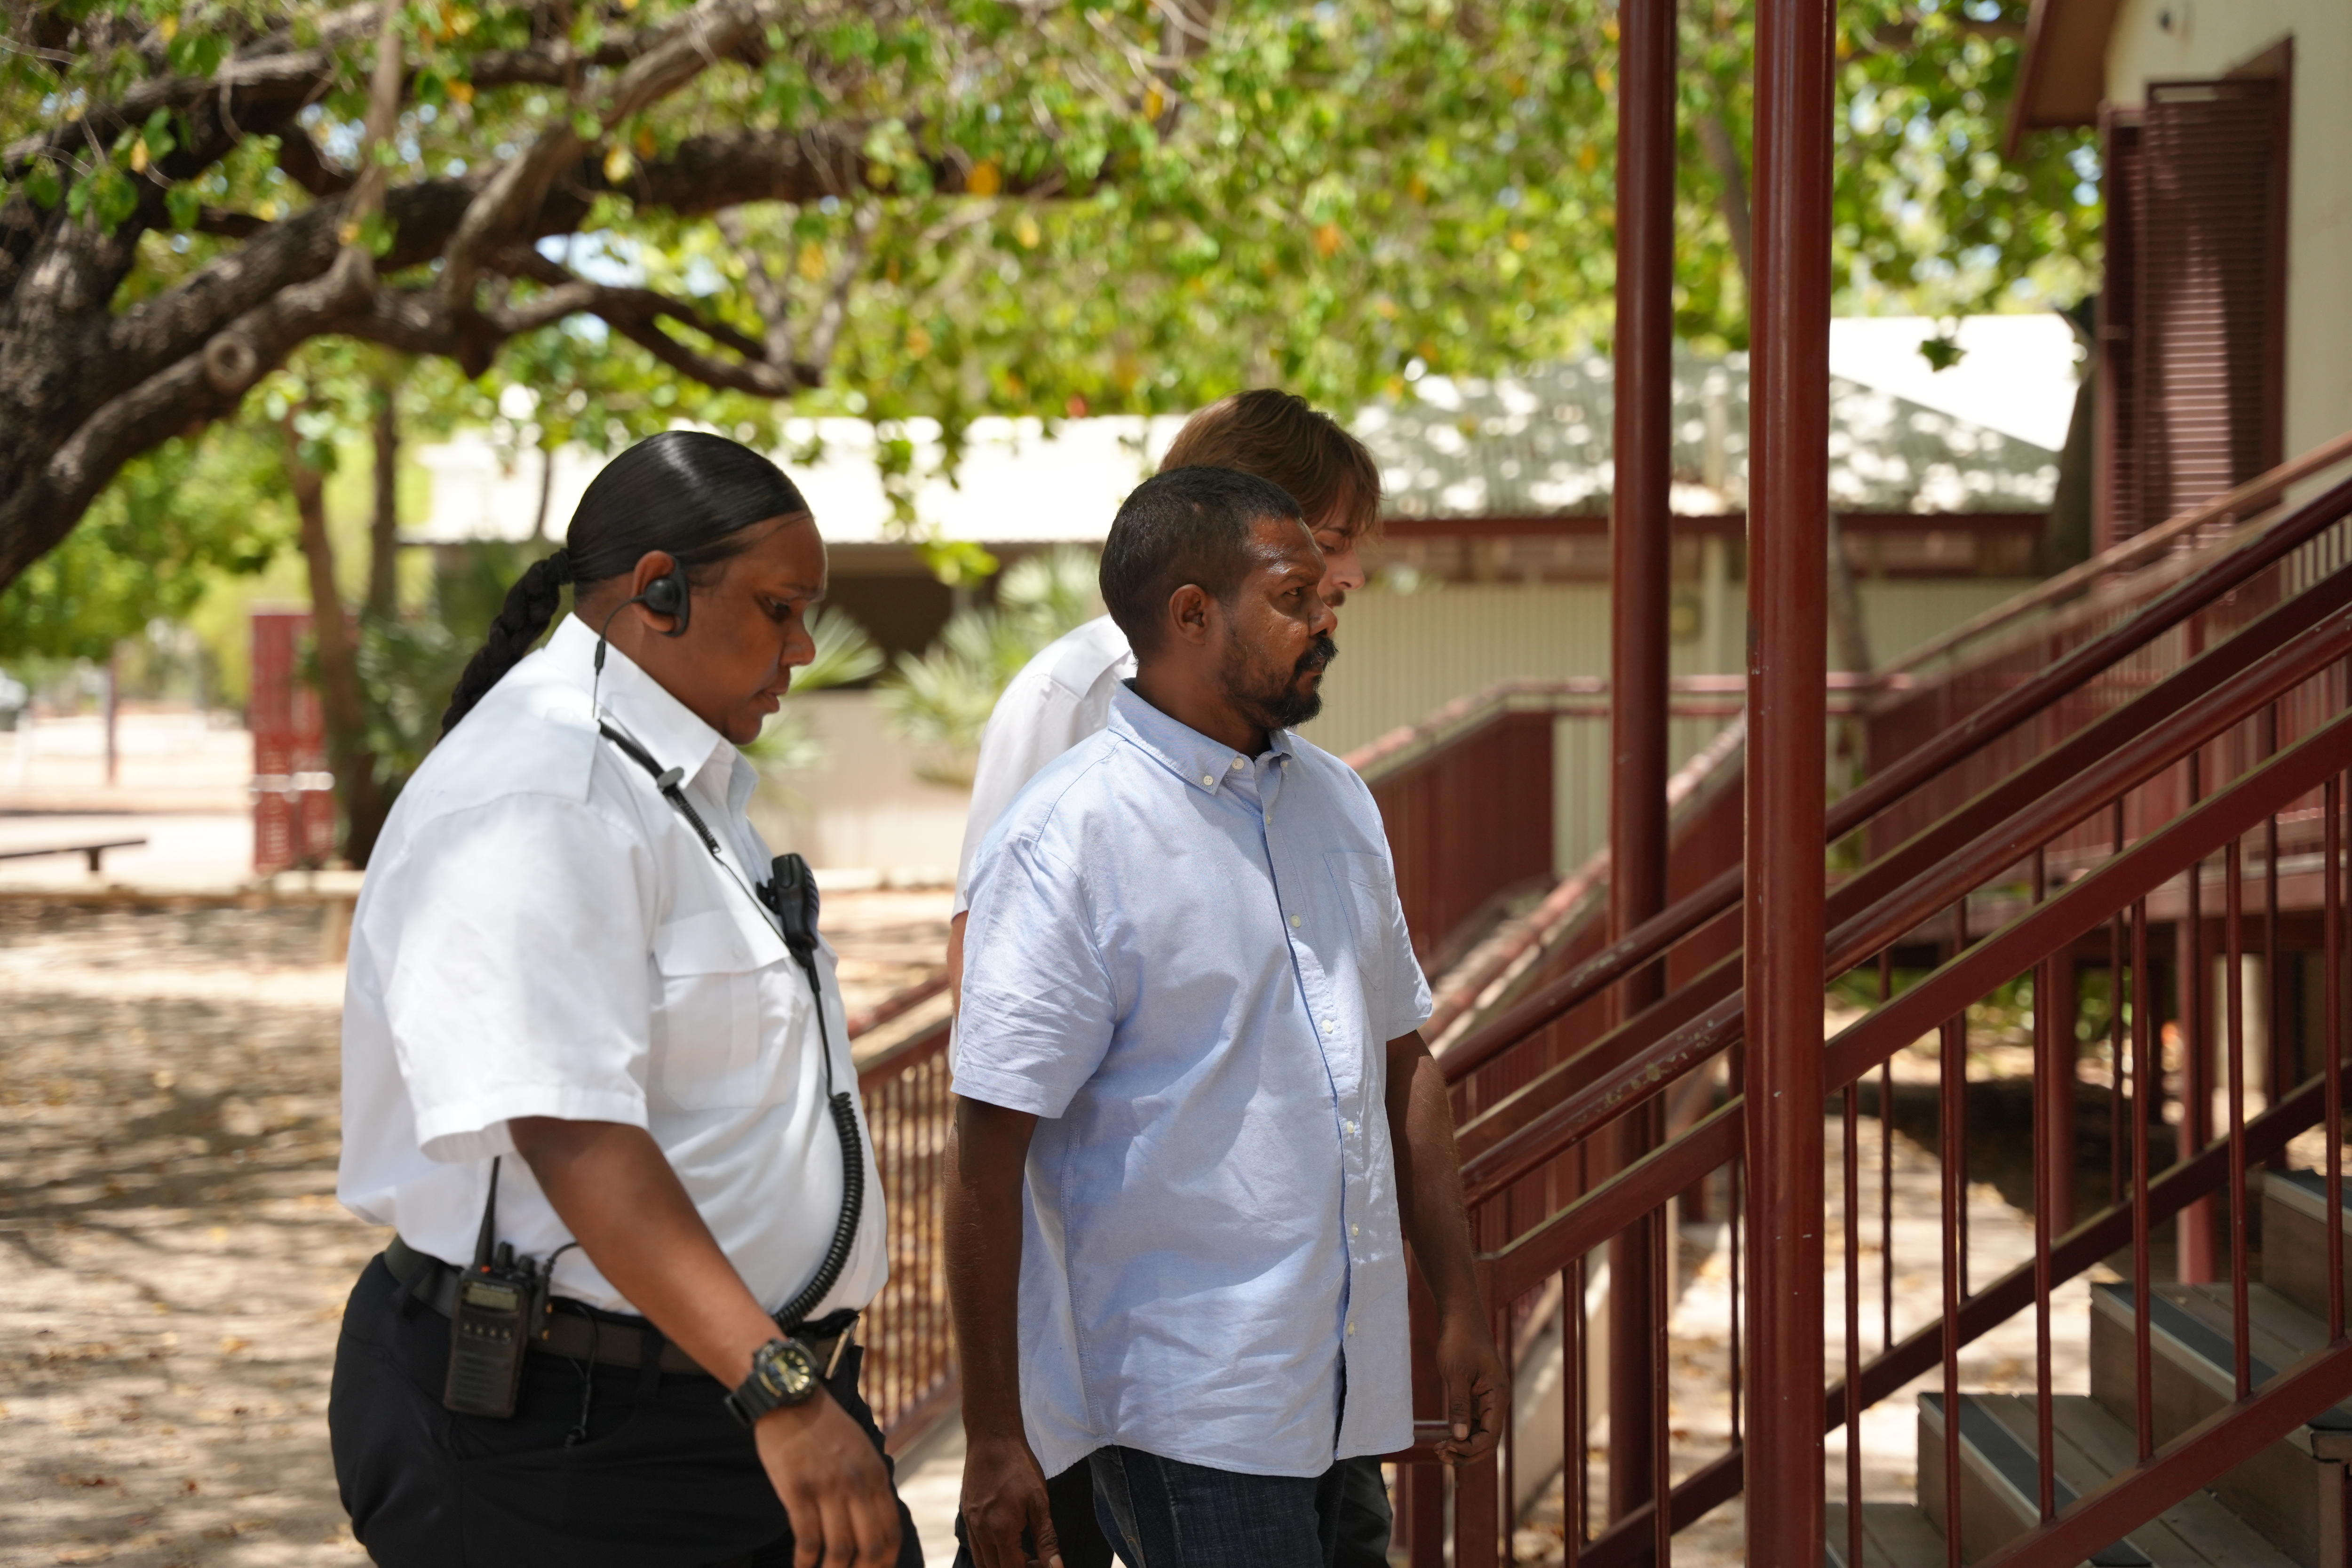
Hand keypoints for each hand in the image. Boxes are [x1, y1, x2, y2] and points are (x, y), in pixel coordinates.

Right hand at [754, 1388, 902, 1567]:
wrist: (790, 1397)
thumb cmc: (823, 1427)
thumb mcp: (861, 1451)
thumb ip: (870, 1484)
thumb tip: (875, 1523)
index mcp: (876, 1475)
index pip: (891, 1531)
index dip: (886, 1563)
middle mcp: (858, 1484)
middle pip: (871, 1547)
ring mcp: (828, 1487)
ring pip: (840, 1549)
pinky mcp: (798, 1489)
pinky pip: (807, 1538)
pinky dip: (805, 1562)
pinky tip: (801, 1567)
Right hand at [960, 1430, 1062, 1567]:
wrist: (992, 1439)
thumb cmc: (1019, 1467)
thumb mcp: (1039, 1501)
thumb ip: (1047, 1539)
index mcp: (1001, 1530)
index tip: (1042, 1564)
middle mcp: (981, 1532)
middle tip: (1034, 1560)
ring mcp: (970, 1525)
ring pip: (983, 1563)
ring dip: (1001, 1565)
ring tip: (1022, 1553)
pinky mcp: (966, 1517)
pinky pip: (975, 1548)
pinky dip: (989, 1555)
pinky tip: (1006, 1542)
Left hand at [1432, 1309, 1505, 1466]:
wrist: (1460, 1315)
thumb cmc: (1459, 1339)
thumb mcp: (1456, 1374)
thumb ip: (1459, 1406)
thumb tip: (1459, 1438)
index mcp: (1498, 1396)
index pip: (1490, 1437)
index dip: (1469, 1449)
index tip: (1446, 1448)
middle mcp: (1497, 1400)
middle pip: (1488, 1441)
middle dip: (1467, 1452)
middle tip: (1440, 1454)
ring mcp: (1488, 1399)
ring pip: (1481, 1434)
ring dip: (1463, 1445)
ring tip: (1440, 1449)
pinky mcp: (1478, 1395)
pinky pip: (1475, 1422)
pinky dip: (1462, 1433)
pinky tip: (1446, 1438)